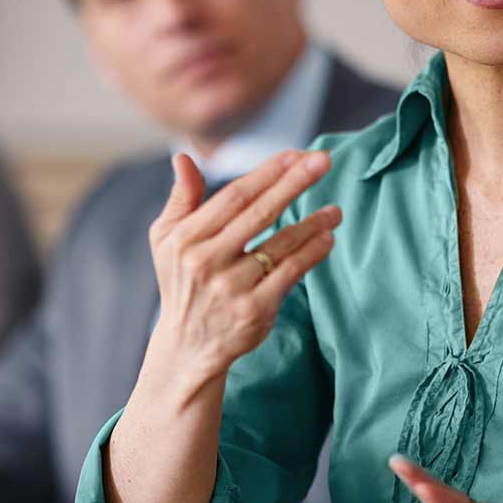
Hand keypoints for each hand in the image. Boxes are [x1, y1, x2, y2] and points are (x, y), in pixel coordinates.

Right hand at [141, 150, 339, 402]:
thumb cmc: (182, 283)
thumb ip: (181, 198)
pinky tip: (327, 239)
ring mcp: (231, 288)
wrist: (187, 348)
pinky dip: (311, 254)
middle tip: (324, 161)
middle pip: (259, 213)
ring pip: (280, 245)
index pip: (233, 197)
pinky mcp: (254, 311)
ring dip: (312, 223)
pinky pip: (290, 274)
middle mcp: (206, 261)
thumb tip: (183, 157)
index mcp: (184, 239)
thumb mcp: (166, 241)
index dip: (266, 173)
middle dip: (294, 182)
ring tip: (335, 210)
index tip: (294, 155)